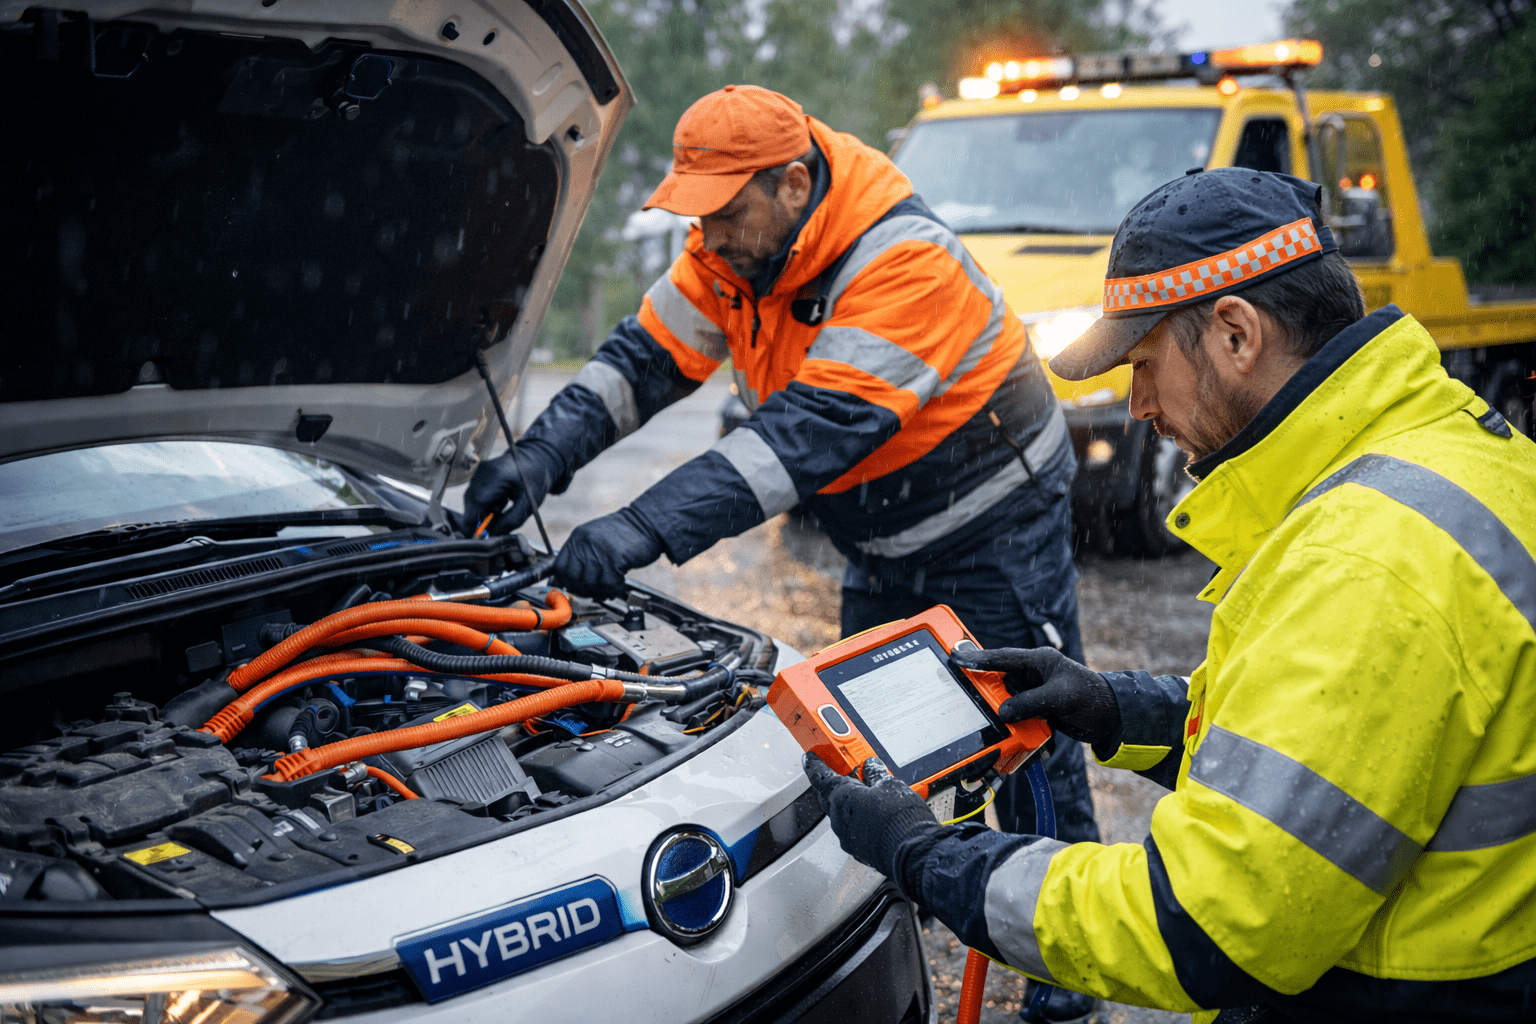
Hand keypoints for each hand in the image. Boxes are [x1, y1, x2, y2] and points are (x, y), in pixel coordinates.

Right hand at [458, 443, 562, 536]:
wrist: (537, 458)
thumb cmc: (535, 480)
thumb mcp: (528, 504)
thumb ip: (511, 521)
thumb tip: (493, 534)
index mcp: (496, 476)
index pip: (476, 502)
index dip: (472, 521)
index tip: (475, 536)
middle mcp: (484, 472)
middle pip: (471, 502)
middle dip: (479, 517)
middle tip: (494, 524)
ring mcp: (480, 471)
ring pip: (472, 498)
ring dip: (483, 509)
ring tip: (502, 507)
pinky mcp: (479, 472)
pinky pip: (475, 492)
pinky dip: (484, 502)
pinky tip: (500, 501)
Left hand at [551, 507, 664, 597]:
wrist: (645, 523)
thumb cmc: (622, 533)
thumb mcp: (595, 537)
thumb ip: (583, 554)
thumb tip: (574, 579)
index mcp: (578, 537)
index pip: (560, 566)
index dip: (566, 581)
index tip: (574, 586)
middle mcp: (585, 543)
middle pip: (574, 577)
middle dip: (583, 589)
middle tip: (593, 592)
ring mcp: (599, 550)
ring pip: (590, 583)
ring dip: (600, 591)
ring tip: (608, 589)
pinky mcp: (615, 559)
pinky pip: (609, 584)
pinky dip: (613, 589)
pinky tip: (618, 585)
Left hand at [803, 753, 939, 881]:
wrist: (913, 854)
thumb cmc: (900, 820)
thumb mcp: (891, 785)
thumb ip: (876, 775)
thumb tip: (871, 767)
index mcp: (842, 797)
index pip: (820, 776)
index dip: (815, 765)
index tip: (810, 758)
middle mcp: (839, 819)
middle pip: (829, 797)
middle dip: (834, 785)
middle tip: (844, 774)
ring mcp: (848, 837)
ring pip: (843, 815)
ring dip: (850, 805)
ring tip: (868, 796)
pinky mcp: (860, 851)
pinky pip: (854, 831)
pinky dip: (860, 821)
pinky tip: (875, 817)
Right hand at [950, 647, 1120, 748]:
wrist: (1111, 718)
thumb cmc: (1092, 697)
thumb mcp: (1061, 697)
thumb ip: (1032, 703)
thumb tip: (1004, 712)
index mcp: (1038, 661)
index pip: (1002, 657)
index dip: (978, 658)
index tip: (955, 657)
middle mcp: (1033, 674)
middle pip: (999, 679)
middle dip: (983, 687)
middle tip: (962, 693)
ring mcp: (1034, 692)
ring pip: (1005, 698)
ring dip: (997, 708)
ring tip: (983, 717)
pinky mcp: (1036, 709)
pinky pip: (1016, 715)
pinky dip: (1010, 723)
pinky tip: (1005, 732)